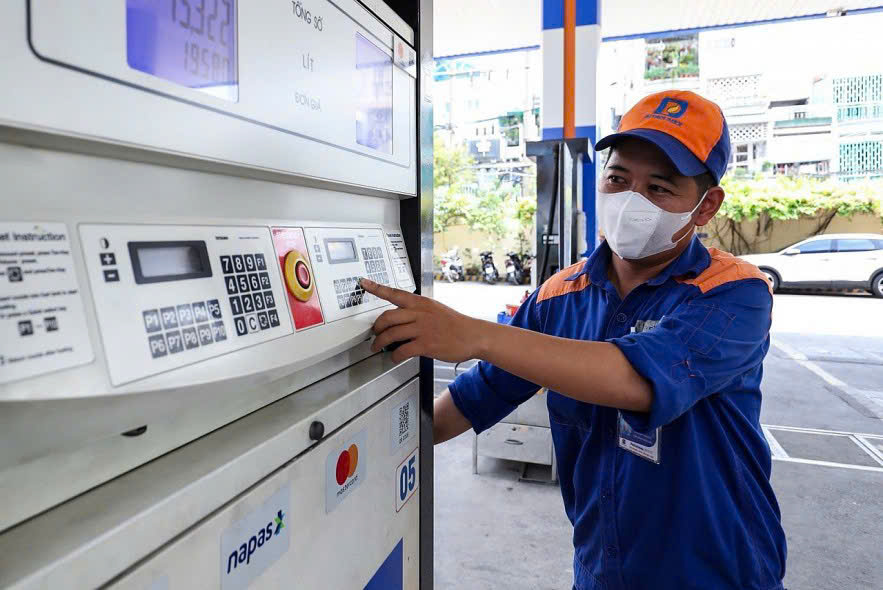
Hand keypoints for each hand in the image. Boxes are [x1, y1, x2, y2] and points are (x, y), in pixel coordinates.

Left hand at [361, 278, 486, 362]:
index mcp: (421, 302)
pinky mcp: (426, 345)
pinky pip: (402, 350)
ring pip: (391, 334)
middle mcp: (420, 313)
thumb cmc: (455, 324)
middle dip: (376, 327)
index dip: (376, 288)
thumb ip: (418, 311)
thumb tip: (402, 318)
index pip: (394, 293)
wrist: (473, 335)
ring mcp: (422, 329)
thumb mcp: (435, 309)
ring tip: (377, 347)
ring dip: (380, 343)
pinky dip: (394, 356)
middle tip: (374, 333)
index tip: (364, 283)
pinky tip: (394, 357)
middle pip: (387, 317)